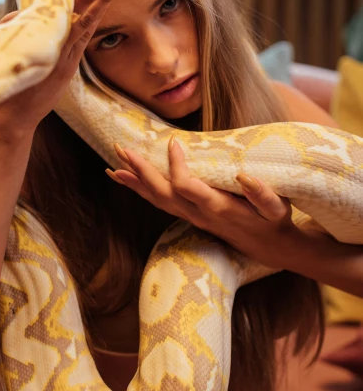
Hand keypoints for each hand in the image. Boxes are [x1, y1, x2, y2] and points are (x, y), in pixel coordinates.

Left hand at [0, 0, 130, 129]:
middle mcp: (53, 40)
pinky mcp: (65, 62)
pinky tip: (103, 6)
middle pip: (76, 9)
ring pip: (84, 19)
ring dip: (101, 0)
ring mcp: (61, 51)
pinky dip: (93, 18)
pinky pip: (81, 35)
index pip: (51, 5)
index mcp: (36, 33)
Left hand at [107, 138, 299, 268]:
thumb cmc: (274, 223)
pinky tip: (128, 180)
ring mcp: (192, 217)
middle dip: (141, 172)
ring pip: (157, 200)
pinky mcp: (190, 216)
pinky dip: (142, 190)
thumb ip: (262, 194)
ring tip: (114, 167)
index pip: (187, 186)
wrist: (271, 248)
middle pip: (162, 194)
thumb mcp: (276, 209)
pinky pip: (160, 203)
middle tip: (122, 150)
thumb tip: (244, 175)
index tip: (173, 142)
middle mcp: (199, 214)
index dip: (176, 166)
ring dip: (135, 183)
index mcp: (218, 208)